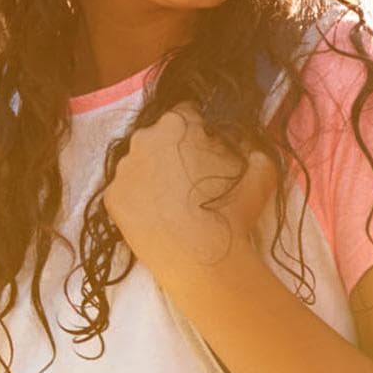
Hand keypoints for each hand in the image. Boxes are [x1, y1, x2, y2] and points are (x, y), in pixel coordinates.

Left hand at [102, 102, 280, 275]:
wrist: (203, 259)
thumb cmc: (233, 210)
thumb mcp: (261, 169)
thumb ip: (251, 146)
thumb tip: (243, 143)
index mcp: (177, 124)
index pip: (186, 113)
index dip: (200, 130)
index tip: (207, 149)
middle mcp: (143, 139)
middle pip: (158, 137)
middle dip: (173, 150)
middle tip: (191, 178)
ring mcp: (124, 170)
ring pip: (140, 164)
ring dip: (154, 174)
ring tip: (174, 202)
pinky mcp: (112, 198)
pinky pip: (127, 191)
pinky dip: (140, 199)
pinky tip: (158, 216)